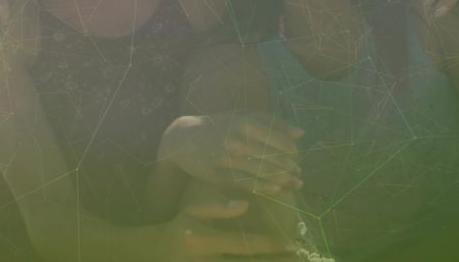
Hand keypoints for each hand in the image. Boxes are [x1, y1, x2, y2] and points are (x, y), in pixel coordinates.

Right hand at [159, 113, 302, 195]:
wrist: (184, 138)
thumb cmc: (219, 125)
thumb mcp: (242, 115)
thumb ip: (272, 121)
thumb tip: (301, 134)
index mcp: (245, 123)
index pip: (278, 140)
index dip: (291, 152)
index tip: (296, 156)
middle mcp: (236, 140)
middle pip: (273, 159)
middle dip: (290, 169)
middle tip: (298, 174)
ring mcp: (227, 159)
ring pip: (263, 173)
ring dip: (283, 181)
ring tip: (292, 184)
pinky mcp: (219, 175)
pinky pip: (247, 184)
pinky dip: (265, 188)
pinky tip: (275, 189)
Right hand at [162, 201, 292, 260]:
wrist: (160, 253)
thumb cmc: (180, 227)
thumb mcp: (192, 211)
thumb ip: (216, 207)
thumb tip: (245, 204)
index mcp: (204, 241)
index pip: (244, 244)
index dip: (269, 246)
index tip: (290, 244)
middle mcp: (208, 261)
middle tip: (299, 259)